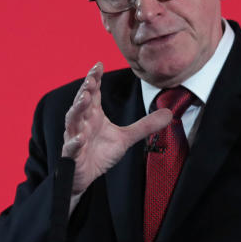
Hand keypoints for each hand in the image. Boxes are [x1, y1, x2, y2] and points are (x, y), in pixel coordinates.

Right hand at [62, 62, 172, 195]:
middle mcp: (82, 122)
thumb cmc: (101, 153)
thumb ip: (145, 125)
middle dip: (85, 89)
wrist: (86, 176)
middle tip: (91, 78)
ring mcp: (75, 137)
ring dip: (77, 109)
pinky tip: (79, 138)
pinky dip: (74, 142)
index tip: (99, 65)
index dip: (94, 78)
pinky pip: (71, 147)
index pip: (93, 92)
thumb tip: (169, 113)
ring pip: (72, 120)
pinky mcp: (71, 155)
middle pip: (81, 102)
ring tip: (85, 98)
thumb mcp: (126, 138)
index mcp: (93, 114)